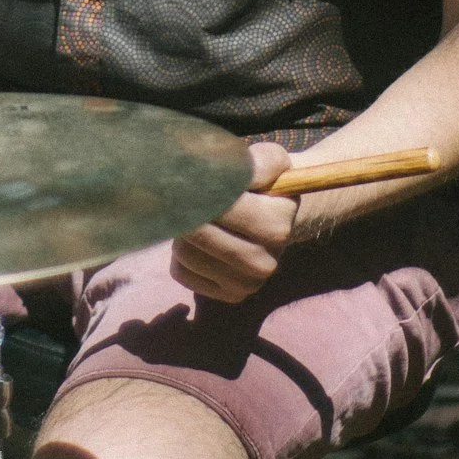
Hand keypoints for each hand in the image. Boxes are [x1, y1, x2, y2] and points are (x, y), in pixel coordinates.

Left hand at [170, 141, 297, 303]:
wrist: (277, 222)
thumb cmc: (267, 185)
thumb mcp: (272, 161)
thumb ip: (261, 161)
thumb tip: (239, 172)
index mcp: (276, 226)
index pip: (220, 207)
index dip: (200, 189)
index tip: (193, 179)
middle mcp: (264, 263)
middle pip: (198, 233)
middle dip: (187, 210)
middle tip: (187, 196)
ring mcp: (247, 284)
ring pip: (185, 253)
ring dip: (182, 232)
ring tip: (198, 219)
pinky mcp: (229, 297)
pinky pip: (181, 272)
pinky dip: (180, 255)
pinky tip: (199, 243)